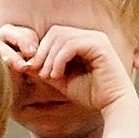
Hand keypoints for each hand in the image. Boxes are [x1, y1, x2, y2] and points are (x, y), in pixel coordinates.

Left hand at [0, 23, 136, 114]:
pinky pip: (71, 45)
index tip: (33, 69)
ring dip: (49, 58)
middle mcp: (90, 35)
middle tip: (37, 72)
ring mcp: (96, 38)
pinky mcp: (100, 46)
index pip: (54, 34)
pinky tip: (56, 75)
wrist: (113, 105)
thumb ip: (46, 69)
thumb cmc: (91, 94)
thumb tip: (25, 62)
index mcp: (83, 40)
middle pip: (55, 32)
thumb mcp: (62, 80)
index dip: (40, 50)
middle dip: (42, 52)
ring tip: (48, 76)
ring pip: (61, 37)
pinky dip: (59, 60)